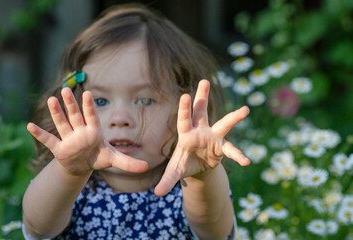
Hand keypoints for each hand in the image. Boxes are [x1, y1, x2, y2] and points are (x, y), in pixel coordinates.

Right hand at [27, 88, 147, 175]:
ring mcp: (69, 139)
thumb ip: (129, 163)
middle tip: (64, 89)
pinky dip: (40, 135)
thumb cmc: (99, 158)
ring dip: (56, 113)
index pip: (92, 116)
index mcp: (94, 132)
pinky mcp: (59, 148)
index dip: (89, 106)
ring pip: (62, 124)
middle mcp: (80, 132)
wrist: (83, 166)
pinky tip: (29, 126)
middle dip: (70, 104)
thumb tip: (147, 167)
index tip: (86, 92)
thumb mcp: (114, 161)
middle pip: (75, 116)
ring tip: (51, 99)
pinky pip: (49, 140)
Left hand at [154, 80, 249, 195]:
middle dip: (202, 96)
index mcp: (185, 134)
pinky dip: (238, 155)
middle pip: (201, 111)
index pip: (184, 119)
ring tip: (246, 110)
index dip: (184, 108)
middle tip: (204, 81)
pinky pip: (232, 150)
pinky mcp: (222, 146)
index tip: (185, 95)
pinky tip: (246, 161)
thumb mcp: (175, 172)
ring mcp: (212, 137)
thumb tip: (156, 194)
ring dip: (234, 117)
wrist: (196, 167)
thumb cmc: (183, 164)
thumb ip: (167, 180)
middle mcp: (200, 131)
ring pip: (223, 124)